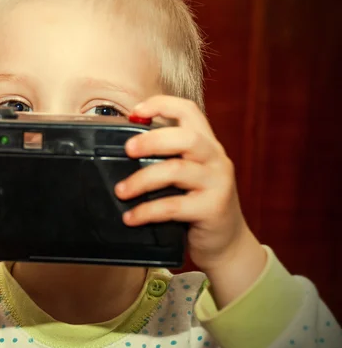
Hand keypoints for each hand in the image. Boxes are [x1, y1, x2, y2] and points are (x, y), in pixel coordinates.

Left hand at [115, 96, 264, 291]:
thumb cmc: (197, 205)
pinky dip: (147, 211)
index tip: (135, 111)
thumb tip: (122, 153)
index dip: (162, 104)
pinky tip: (131, 217)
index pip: (189, 110)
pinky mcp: (212, 209)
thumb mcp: (187, 176)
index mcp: (206, 144)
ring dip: (142, 180)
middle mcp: (215, 159)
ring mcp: (217, 183)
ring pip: (176, 171)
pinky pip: (173, 206)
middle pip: (185, 137)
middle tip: (127, 150)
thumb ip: (166, 160)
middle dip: (151, 140)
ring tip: (121, 191)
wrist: (226, 243)